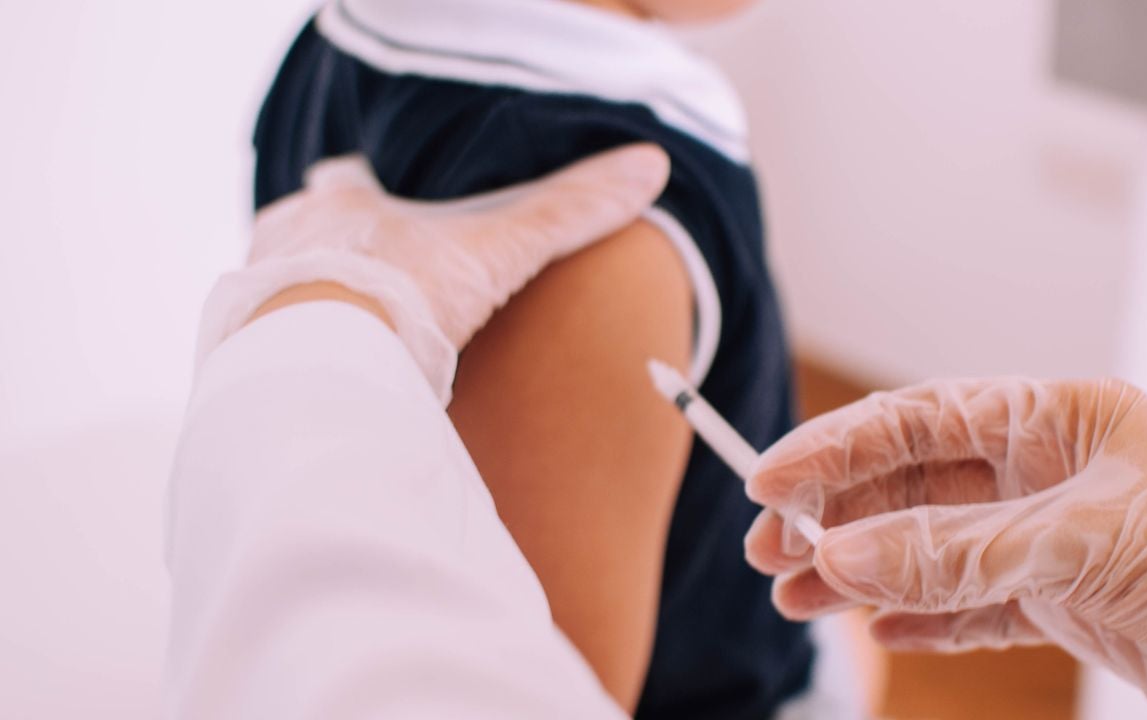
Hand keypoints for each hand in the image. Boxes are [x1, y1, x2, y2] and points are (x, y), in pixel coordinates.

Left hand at [250, 145, 670, 348]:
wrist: (323, 372)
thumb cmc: (403, 299)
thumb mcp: (495, 253)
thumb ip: (564, 214)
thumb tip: (650, 165)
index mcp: (340, 205)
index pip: (349, 181)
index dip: (371, 193)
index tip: (396, 217)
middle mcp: (286, 239)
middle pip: (311, 233)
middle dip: (339, 255)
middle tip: (375, 286)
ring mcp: (253, 296)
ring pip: (281, 287)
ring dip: (310, 305)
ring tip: (347, 338)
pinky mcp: (239, 354)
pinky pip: (264, 344)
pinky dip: (291, 355)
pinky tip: (321, 379)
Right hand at [745, 378, 1146, 714]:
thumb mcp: (1079, 541)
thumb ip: (955, 551)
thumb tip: (841, 556)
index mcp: (1052, 418)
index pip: (917, 421)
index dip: (836, 448)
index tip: (769, 481)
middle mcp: (1044, 469)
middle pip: (911, 485)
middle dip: (837, 516)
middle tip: (771, 551)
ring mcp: (1051, 535)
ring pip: (931, 548)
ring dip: (863, 571)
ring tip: (798, 598)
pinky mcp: (1066, 598)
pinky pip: (972, 602)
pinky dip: (921, 615)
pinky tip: (875, 626)